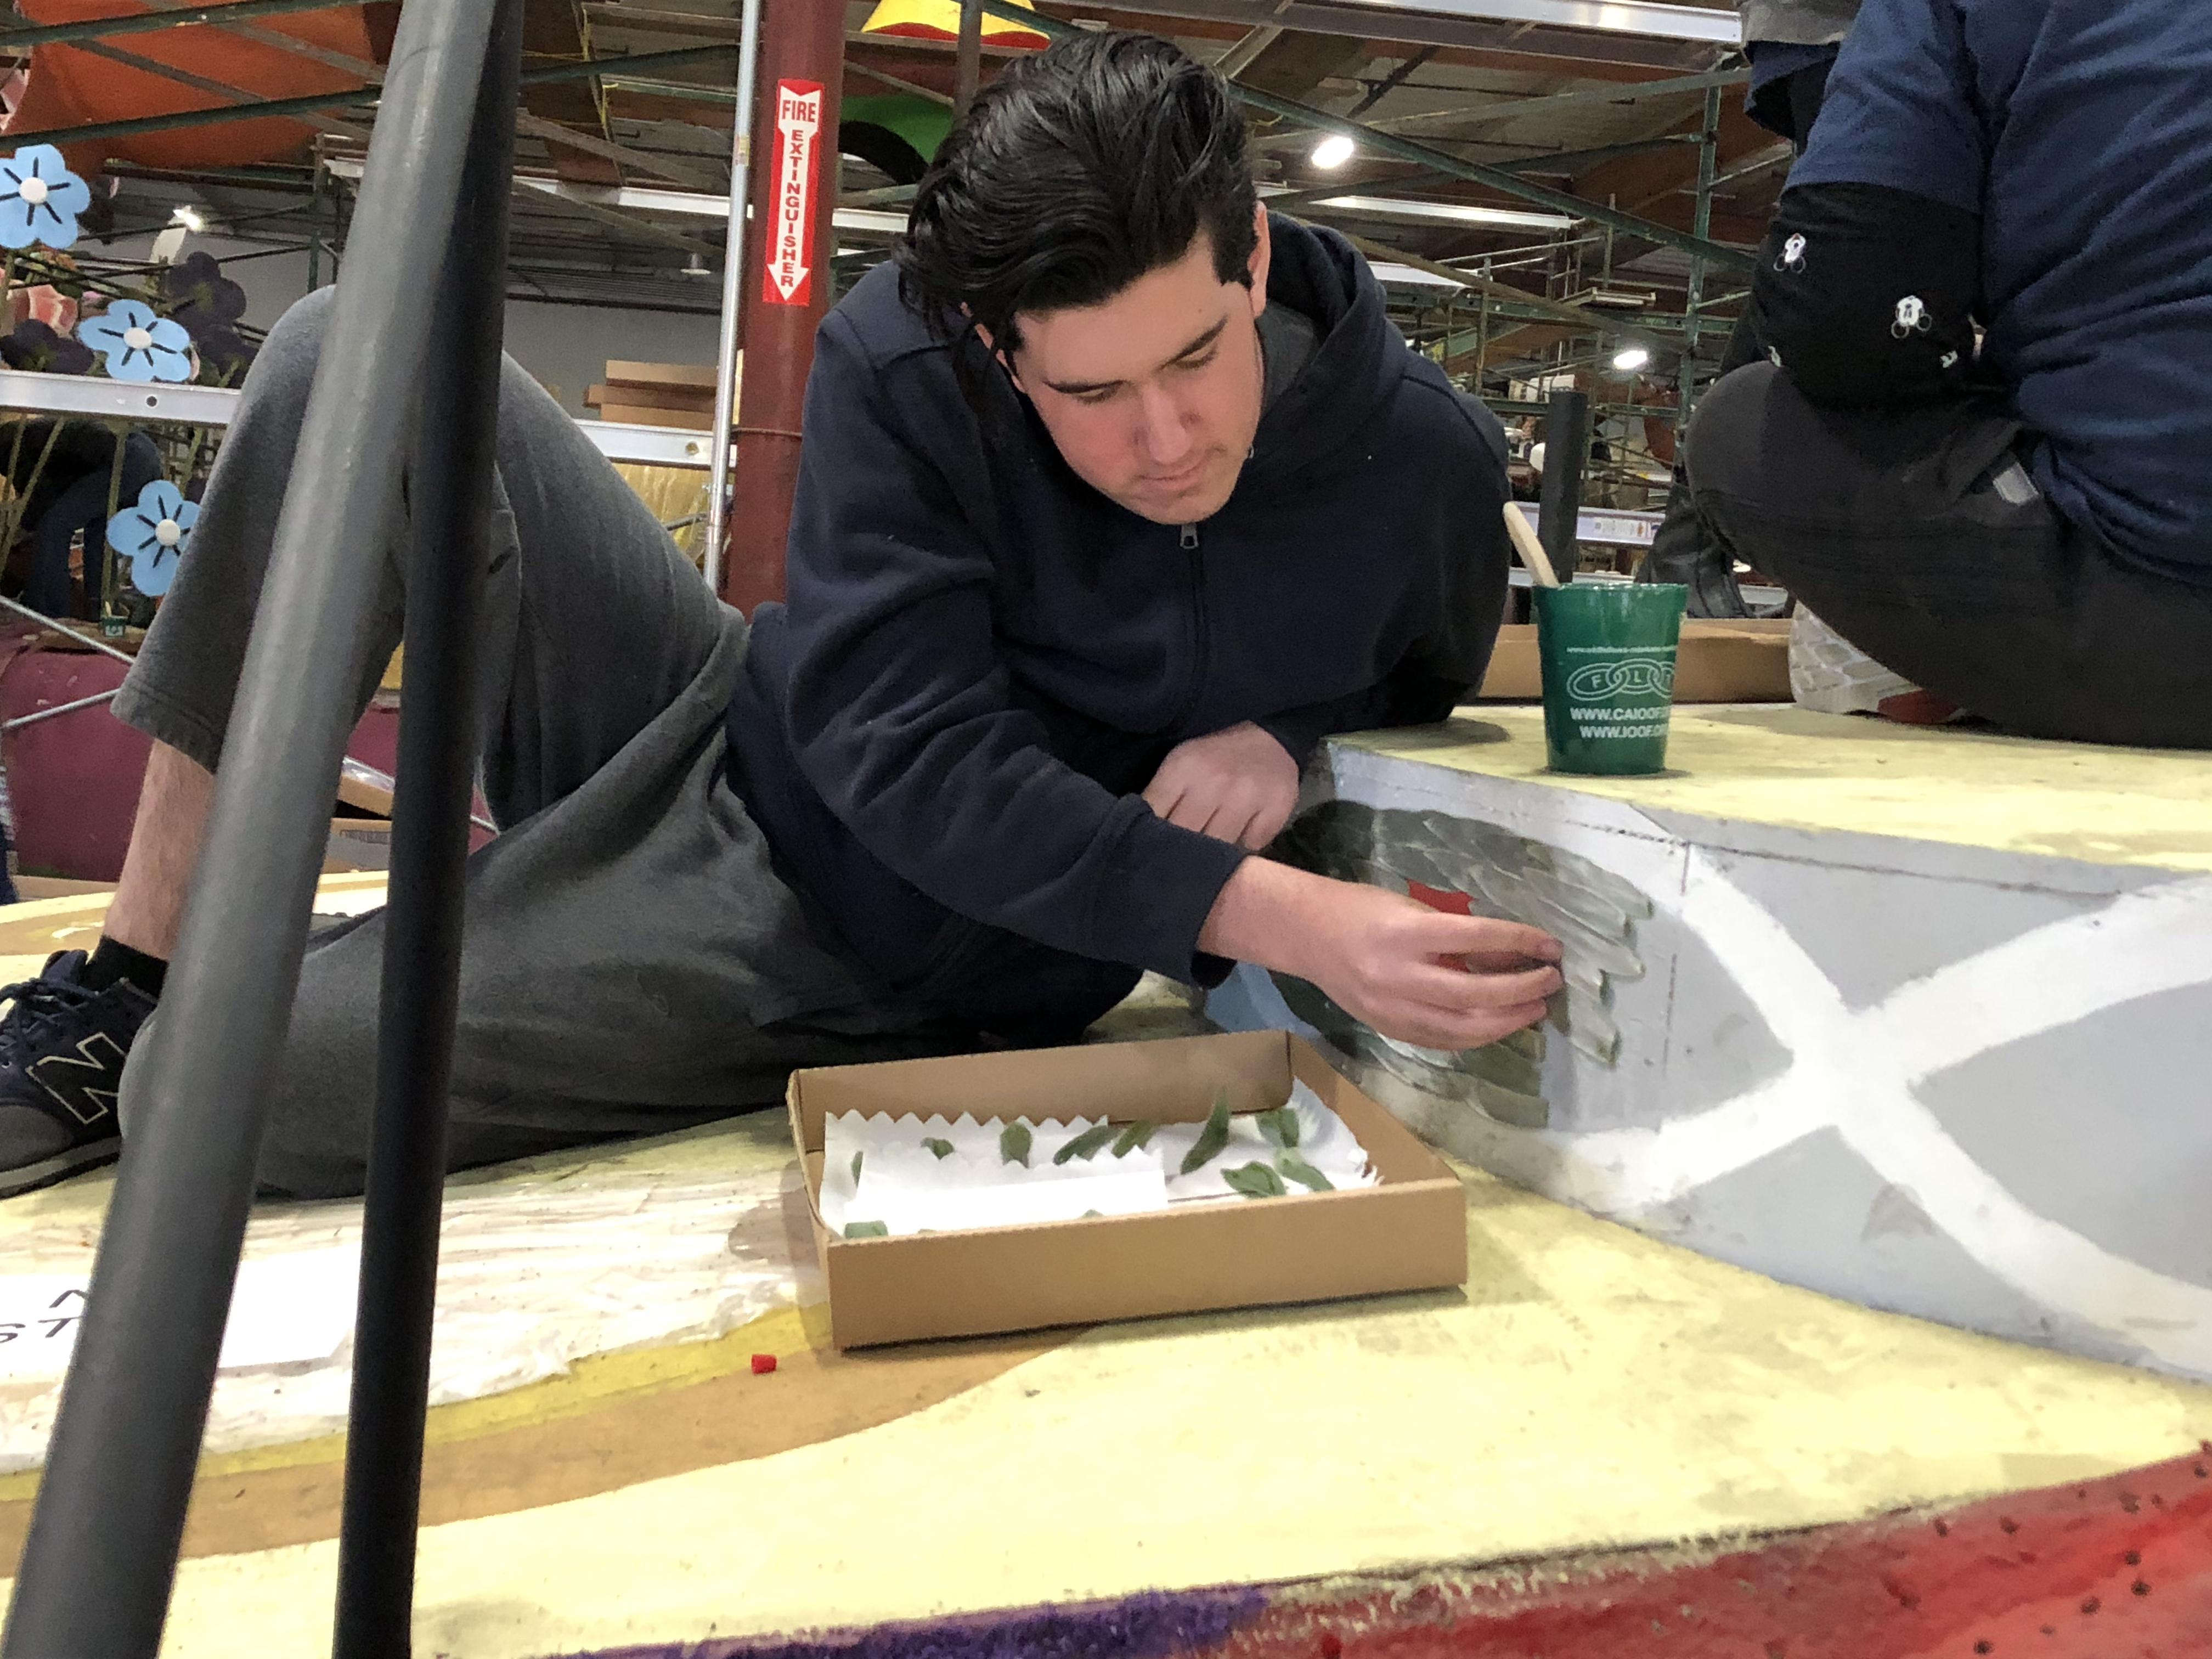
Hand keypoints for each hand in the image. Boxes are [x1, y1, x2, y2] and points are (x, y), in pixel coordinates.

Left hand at [1142, 721, 1299, 850]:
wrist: (1268, 739)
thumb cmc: (1214, 758)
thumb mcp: (1180, 767)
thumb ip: (1159, 799)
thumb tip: (1139, 838)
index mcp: (1183, 769)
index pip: (1154, 815)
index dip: (1147, 837)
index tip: (1147, 852)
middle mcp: (1215, 783)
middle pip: (1185, 837)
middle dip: (1177, 853)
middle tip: (1174, 866)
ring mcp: (1247, 798)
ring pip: (1218, 849)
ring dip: (1209, 860)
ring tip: (1203, 862)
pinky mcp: (1275, 812)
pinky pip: (1248, 849)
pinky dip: (1240, 854)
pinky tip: (1235, 844)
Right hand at [1198, 861, 1562, 1050]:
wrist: (1304, 935)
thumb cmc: (1361, 909)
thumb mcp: (1408, 908)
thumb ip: (1452, 934)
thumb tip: (1509, 956)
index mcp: (1405, 934)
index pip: (1477, 939)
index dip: (1520, 943)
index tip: (1551, 945)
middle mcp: (1398, 975)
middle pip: (1475, 993)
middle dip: (1522, 990)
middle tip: (1551, 981)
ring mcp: (1391, 1008)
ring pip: (1462, 1028)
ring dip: (1507, 1021)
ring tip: (1535, 1008)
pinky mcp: (1386, 1027)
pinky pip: (1441, 1041)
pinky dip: (1476, 1035)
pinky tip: (1498, 1025)